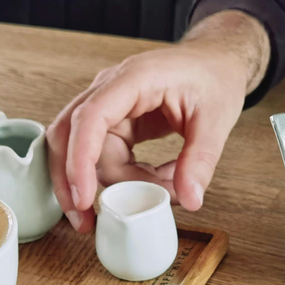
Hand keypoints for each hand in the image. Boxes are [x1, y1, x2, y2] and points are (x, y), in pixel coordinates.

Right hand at [45, 10, 269, 231]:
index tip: (84, 198)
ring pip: (88, 153)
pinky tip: (154, 182)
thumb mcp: (216, 119)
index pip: (90, 118)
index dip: (80, 160)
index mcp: (134, 80)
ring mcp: (109, 106)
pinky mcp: (115, 123)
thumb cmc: (213, 78)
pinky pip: (105, 157)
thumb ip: (201, 160)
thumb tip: (189, 198)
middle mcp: (111, 89)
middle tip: (86, 221)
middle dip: (71, 181)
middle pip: (68, 136)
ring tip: (159, 193)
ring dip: (115, 183)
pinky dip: (124, 178)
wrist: (215, 63)